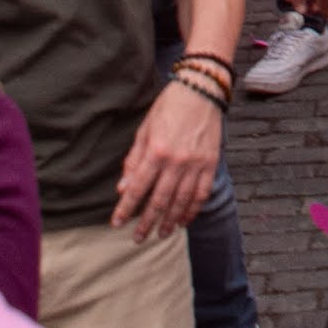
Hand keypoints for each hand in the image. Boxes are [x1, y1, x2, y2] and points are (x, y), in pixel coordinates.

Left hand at [114, 69, 226, 237]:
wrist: (201, 89)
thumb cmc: (169, 107)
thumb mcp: (145, 129)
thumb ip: (134, 159)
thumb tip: (124, 188)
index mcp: (156, 151)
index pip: (137, 188)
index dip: (126, 208)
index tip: (117, 223)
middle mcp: (176, 161)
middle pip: (159, 201)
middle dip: (146, 222)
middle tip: (138, 238)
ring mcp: (196, 164)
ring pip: (181, 202)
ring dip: (169, 221)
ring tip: (161, 235)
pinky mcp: (211, 164)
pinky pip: (201, 194)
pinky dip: (192, 210)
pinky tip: (184, 221)